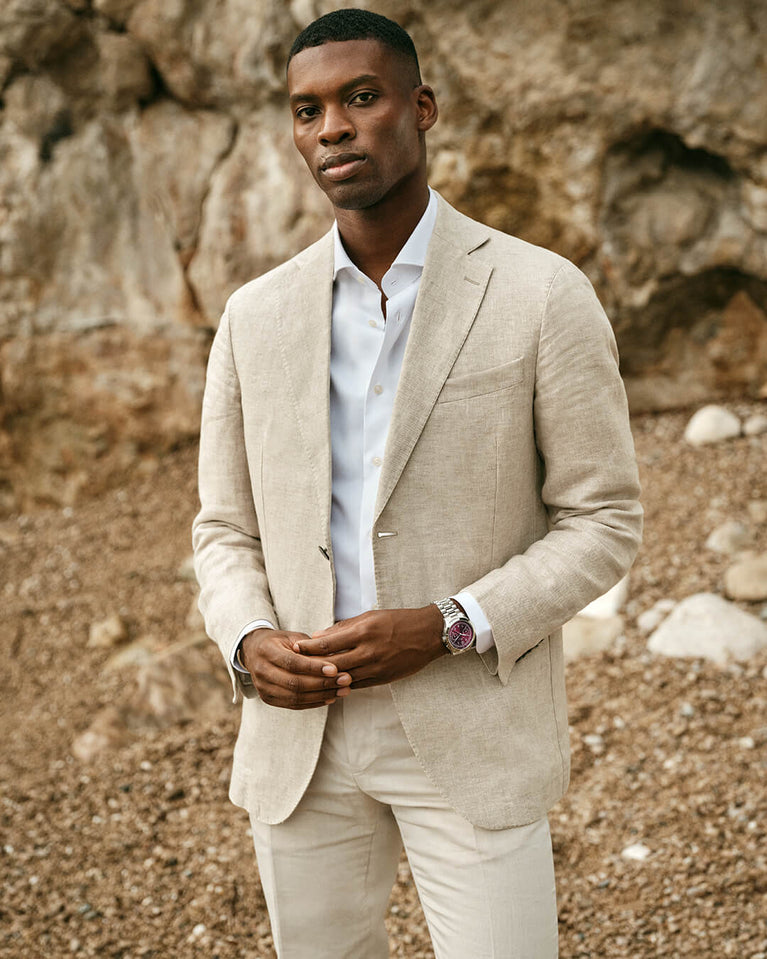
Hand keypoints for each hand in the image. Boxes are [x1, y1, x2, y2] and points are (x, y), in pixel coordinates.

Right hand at [240, 628, 351, 709]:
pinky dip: (313, 703)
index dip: (314, 667)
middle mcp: (261, 671)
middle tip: (345, 680)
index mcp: (266, 651)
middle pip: (294, 683)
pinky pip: (293, 705)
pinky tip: (330, 697)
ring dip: (321, 695)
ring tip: (342, 690)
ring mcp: (263, 687)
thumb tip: (336, 656)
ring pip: (295, 697)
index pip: (292, 663)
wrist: (254, 652)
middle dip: (322, 683)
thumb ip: (311, 647)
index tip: (335, 669)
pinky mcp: (268, 699)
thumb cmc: (279, 642)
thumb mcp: (293, 637)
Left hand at [293, 605, 445, 690]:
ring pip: (343, 678)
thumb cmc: (398, 621)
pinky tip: (331, 686)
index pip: (327, 643)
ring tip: (309, 680)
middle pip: (332, 664)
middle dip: (311, 666)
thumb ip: (343, 627)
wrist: (428, 634)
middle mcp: (368, 651)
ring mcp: (376, 667)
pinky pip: (357, 685)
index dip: (308, 648)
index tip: (294, 648)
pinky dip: (343, 686)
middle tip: (294, 668)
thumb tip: (318, 636)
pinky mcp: (383, 679)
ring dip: (326, 680)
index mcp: (363, 632)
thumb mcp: (370, 616)